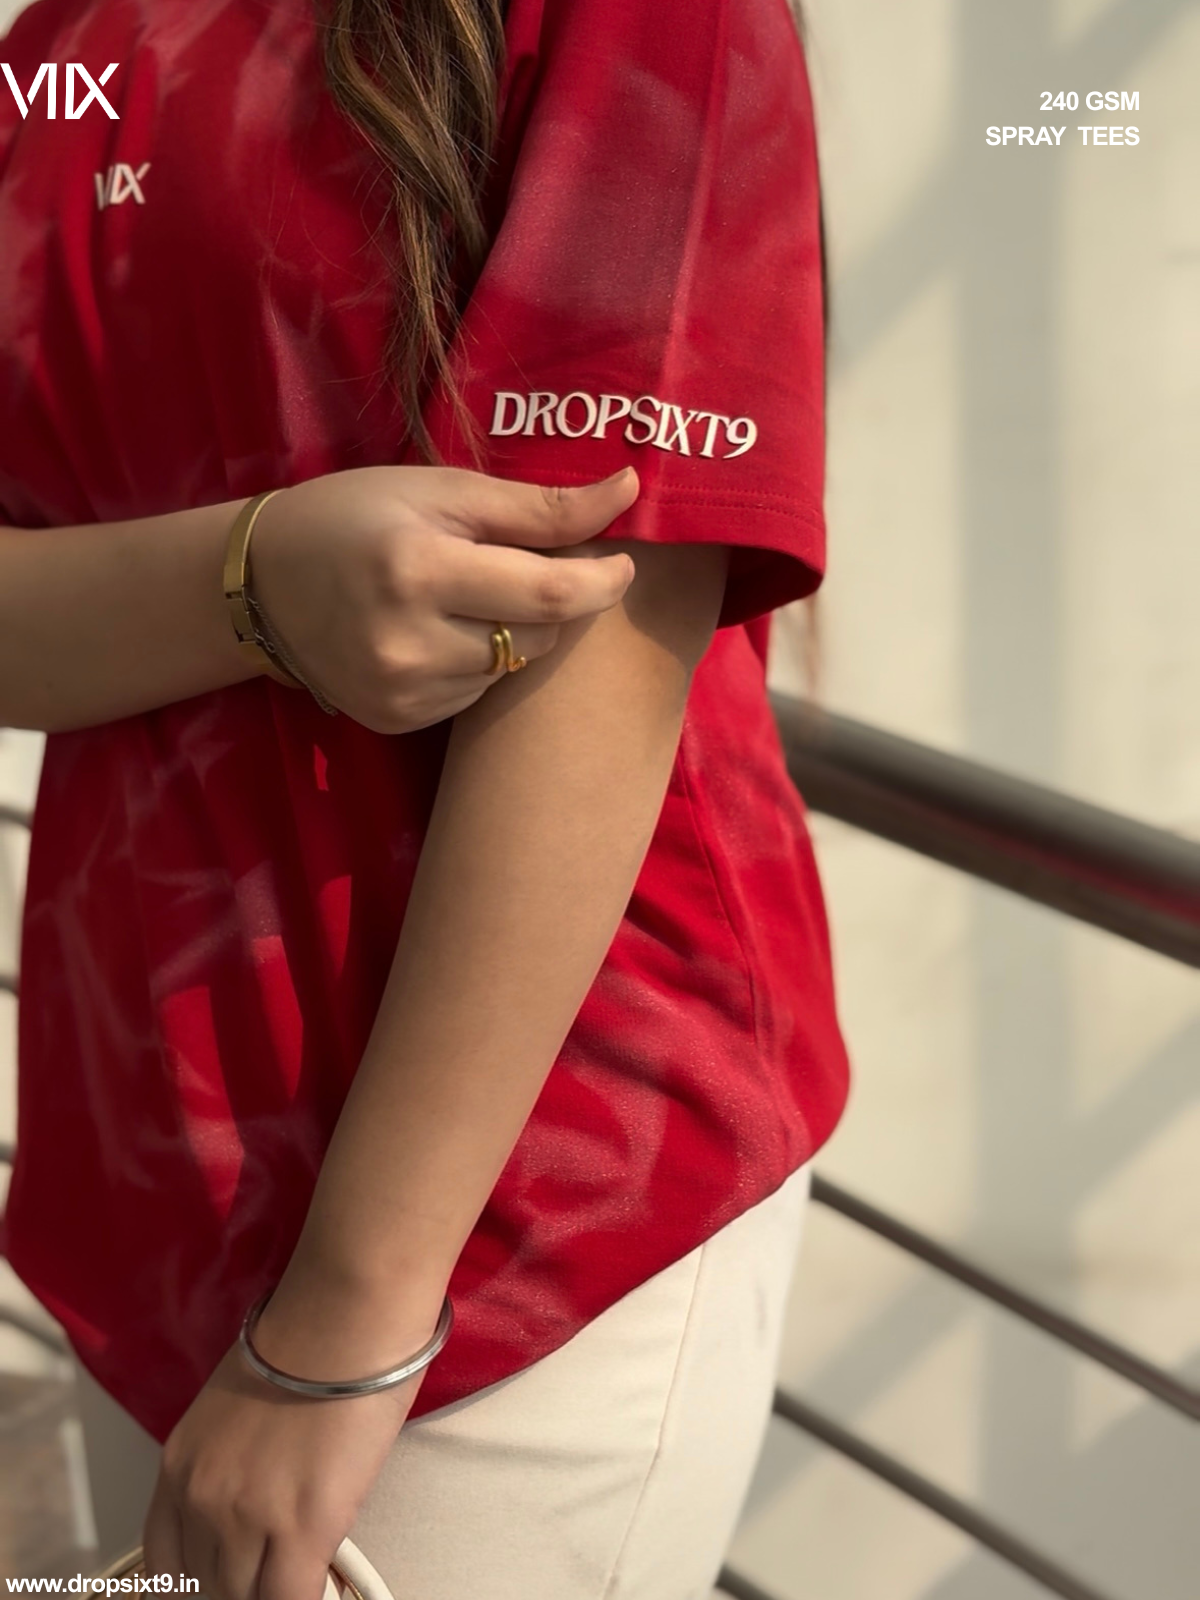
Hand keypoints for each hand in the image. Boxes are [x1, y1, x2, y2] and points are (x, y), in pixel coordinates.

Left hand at [142, 1278, 441, 1599]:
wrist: (343, 1315)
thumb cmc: (309, 1333)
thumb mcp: (237, 1402)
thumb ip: (233, 1459)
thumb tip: (262, 1492)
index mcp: (180, 1463)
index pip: (166, 1563)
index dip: (198, 1583)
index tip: (224, 1582)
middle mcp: (202, 1496)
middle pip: (209, 1586)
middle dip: (243, 1584)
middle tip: (274, 1568)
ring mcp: (248, 1518)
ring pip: (250, 1597)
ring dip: (278, 1586)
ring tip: (305, 1569)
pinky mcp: (302, 1530)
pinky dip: (312, 1597)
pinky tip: (328, 1582)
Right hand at [247, 463, 639, 731]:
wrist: (259, 582)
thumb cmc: (355, 516)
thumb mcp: (441, 491)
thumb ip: (537, 506)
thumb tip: (631, 489)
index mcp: (419, 568)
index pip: (550, 593)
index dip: (602, 581)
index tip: (623, 563)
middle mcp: (407, 642)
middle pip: (538, 636)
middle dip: (548, 602)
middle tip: (514, 566)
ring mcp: (399, 691)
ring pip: (511, 670)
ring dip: (508, 635)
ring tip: (460, 598)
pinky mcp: (394, 721)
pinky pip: (473, 696)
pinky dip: (473, 666)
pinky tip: (434, 634)